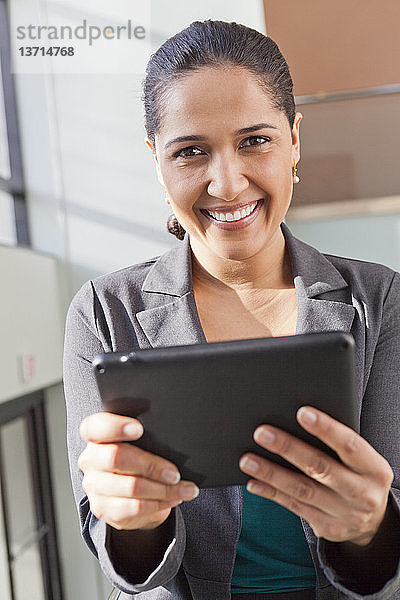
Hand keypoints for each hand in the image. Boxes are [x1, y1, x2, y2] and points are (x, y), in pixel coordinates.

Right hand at [78, 412, 198, 530]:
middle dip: (152, 466)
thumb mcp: (139, 442)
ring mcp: (95, 486)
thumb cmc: (136, 459)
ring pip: (131, 486)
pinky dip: (159, 503)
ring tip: (183, 489)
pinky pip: (135, 507)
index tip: (139, 429)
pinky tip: (173, 499)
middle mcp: (90, 460)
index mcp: (95, 436)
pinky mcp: (104, 509)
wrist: (127, 494)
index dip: (116, 426)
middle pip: (117, 457)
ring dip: (164, 489)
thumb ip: (146, 436)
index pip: (96, 426)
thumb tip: (174, 441)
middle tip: (174, 473)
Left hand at [239, 406, 393, 545]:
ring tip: (248, 459)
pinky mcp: (328, 528)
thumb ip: (339, 444)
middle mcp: (362, 494)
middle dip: (288, 448)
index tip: (301, 412)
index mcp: (375, 470)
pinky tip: (253, 482)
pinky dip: (271, 493)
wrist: (374, 520)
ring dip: (272, 473)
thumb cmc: (360, 475)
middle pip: (320, 468)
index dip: (326, 428)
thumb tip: (299, 418)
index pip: (350, 445)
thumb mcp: (363, 460)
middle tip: (261, 433)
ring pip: (302, 490)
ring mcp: (345, 514)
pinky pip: (294, 507)